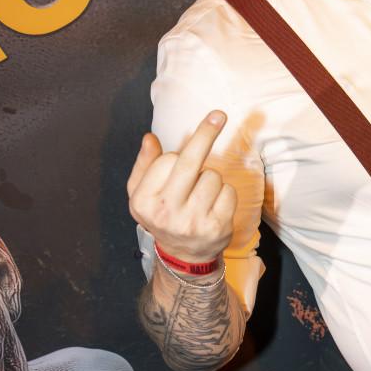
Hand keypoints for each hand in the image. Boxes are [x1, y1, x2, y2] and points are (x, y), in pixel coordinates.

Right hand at [127, 111, 236, 262]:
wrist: (183, 255)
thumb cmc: (162, 214)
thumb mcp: (141, 193)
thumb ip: (144, 165)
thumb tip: (149, 138)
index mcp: (144, 201)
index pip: (166, 160)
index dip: (176, 155)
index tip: (187, 141)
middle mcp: (166, 212)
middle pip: (191, 162)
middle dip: (206, 134)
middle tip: (219, 114)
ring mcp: (193, 222)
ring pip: (213, 176)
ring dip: (210, 180)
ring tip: (200, 196)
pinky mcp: (217, 227)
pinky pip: (229, 192)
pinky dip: (225, 194)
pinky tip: (213, 206)